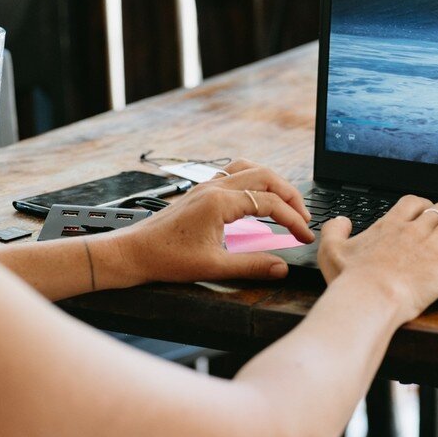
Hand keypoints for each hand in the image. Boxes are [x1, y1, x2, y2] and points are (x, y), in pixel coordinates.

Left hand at [107, 160, 313, 284]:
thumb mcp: (213, 266)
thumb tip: (281, 268)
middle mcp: (214, 188)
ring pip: (250, 169)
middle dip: (289, 195)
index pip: (269, 203)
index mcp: (219, 202)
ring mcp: (206, 186)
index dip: (293, 219)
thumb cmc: (165, 258)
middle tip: (303, 217)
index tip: (305, 236)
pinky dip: (253, 180)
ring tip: (286, 202)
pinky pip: (233, 174)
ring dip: (272, 182)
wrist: (132, 252)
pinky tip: (256, 196)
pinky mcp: (200, 192)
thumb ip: (252, 266)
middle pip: (265, 176)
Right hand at [316, 195, 437, 321]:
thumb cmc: (349, 280)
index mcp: (390, 226)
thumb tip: (339, 220)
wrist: (369, 296)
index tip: (426, 207)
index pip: (412, 204)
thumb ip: (334, 231)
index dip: (422, 204)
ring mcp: (435, 246)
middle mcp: (415, 230)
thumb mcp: (330, 252)